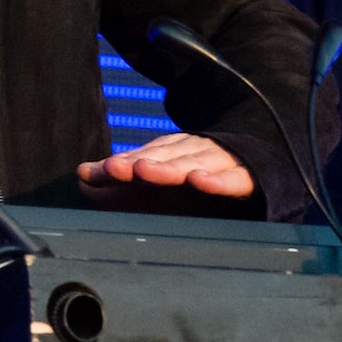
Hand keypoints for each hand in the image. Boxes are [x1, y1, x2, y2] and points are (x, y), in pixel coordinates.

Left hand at [76, 133, 255, 208]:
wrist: (259, 173)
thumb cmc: (200, 185)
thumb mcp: (158, 188)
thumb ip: (119, 186)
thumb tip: (82, 176)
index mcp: (171, 154)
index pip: (141, 157)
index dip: (118, 165)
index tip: (93, 173)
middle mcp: (193, 155)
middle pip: (163, 158)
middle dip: (138, 163)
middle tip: (115, 169)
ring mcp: (220, 165)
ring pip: (193, 163)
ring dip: (169, 167)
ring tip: (145, 171)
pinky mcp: (246, 179)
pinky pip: (232, 179)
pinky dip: (217, 180)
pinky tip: (199, 180)